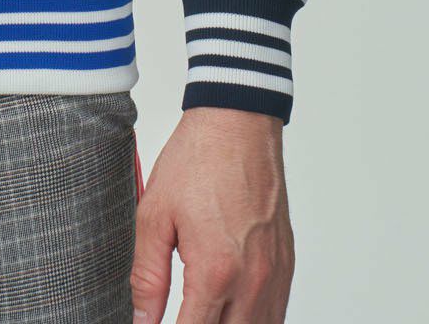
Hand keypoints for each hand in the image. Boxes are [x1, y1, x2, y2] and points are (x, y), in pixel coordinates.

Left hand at [130, 107, 293, 321]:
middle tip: (178, 314)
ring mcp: (275, 276)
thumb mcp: (154, 215)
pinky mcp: (286, 266)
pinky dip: (254, 320)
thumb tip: (142, 319)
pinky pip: (276, 314)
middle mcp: (252, 282)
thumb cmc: (198, 161)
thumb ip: (147, 275)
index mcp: (215, 272)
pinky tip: (230, 312)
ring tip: (200, 312)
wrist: (238, 123)